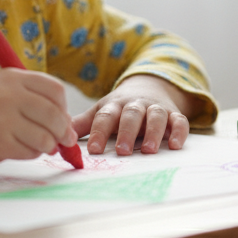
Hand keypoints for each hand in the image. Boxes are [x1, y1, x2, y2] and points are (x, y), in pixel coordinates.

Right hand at [0, 69, 76, 165]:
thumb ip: (30, 97)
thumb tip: (66, 124)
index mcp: (12, 78)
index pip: (55, 90)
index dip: (63, 106)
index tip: (62, 117)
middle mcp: (9, 96)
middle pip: (54, 115)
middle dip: (63, 131)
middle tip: (63, 139)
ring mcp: (3, 120)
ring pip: (45, 138)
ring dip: (47, 145)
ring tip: (39, 145)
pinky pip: (29, 152)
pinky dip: (30, 154)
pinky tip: (19, 148)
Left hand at [72, 74, 195, 155]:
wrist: (148, 87)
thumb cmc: (119, 107)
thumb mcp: (100, 111)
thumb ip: (81, 125)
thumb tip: (57, 136)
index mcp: (114, 105)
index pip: (104, 117)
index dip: (99, 132)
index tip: (93, 149)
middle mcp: (135, 105)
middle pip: (131, 115)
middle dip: (127, 132)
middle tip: (123, 151)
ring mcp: (155, 108)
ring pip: (156, 116)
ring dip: (154, 132)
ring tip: (149, 150)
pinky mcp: (174, 114)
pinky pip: (179, 121)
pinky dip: (179, 132)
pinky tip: (176, 145)